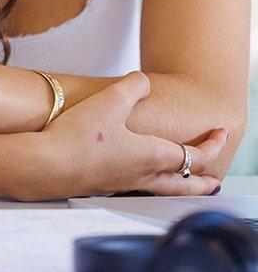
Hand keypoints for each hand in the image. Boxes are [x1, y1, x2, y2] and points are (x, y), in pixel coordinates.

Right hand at [39, 71, 225, 197]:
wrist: (47, 166)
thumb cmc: (80, 138)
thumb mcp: (110, 100)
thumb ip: (132, 86)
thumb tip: (143, 82)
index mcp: (152, 156)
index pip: (194, 156)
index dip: (213, 145)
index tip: (223, 135)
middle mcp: (142, 175)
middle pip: (185, 185)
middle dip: (204, 182)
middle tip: (217, 181)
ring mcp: (122, 184)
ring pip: (162, 189)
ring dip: (180, 185)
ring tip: (183, 181)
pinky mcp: (101, 185)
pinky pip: (137, 187)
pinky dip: (150, 183)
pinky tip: (137, 173)